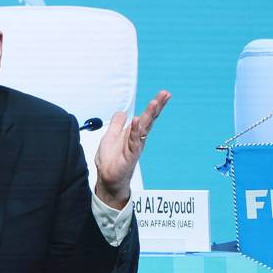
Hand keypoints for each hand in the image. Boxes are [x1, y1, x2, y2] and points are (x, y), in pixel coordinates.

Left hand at [94, 90, 170, 208]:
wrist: (107, 178)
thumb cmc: (111, 160)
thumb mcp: (111, 136)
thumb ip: (117, 124)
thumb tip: (122, 113)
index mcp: (133, 133)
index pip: (145, 116)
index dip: (154, 105)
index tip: (164, 94)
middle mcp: (136, 139)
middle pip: (149, 120)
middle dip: (157, 107)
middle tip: (165, 94)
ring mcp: (134, 147)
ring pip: (143, 128)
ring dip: (149, 115)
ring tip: (154, 103)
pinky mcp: (130, 156)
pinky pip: (133, 141)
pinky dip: (135, 131)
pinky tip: (136, 121)